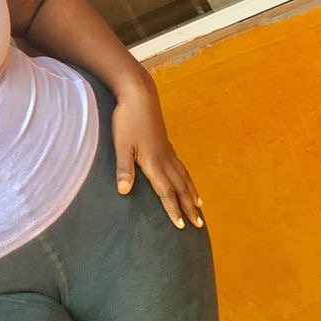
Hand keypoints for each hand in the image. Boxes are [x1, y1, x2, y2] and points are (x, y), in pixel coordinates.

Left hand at [112, 80, 202, 228]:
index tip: (181, 225)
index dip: (173, 209)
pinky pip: (181, 166)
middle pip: (180, 187)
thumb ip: (123, 169)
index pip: (166, 192)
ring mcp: (167, 150)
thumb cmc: (127, 120)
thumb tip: (124, 191)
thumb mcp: (121, 145)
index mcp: (154, 162)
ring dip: (191, 192)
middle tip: (198, 224)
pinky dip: (187, 177)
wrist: (139, 95)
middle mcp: (165, 159)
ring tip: (199, 205)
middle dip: (188, 207)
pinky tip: (187, 179)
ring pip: (183, 176)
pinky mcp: (166, 143)